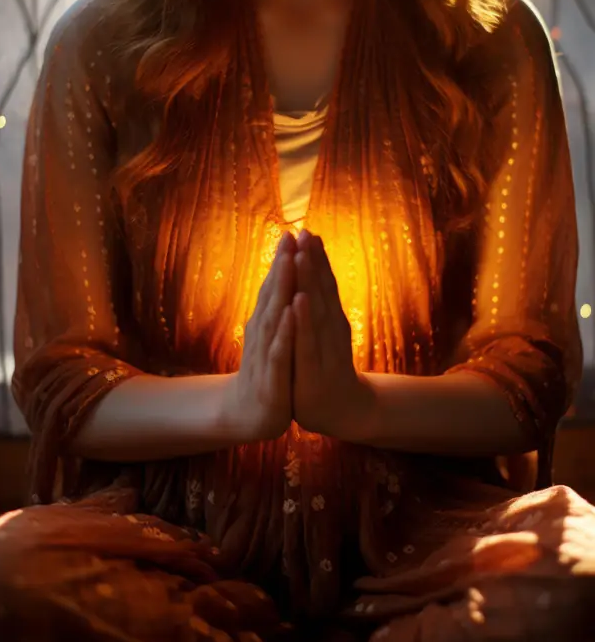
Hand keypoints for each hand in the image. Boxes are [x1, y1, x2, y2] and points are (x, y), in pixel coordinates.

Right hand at [227, 231, 295, 442]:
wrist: (248, 414)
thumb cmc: (264, 371)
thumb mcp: (269, 336)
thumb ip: (272, 307)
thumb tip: (276, 276)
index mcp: (265, 323)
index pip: (273, 287)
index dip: (281, 260)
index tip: (291, 232)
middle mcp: (262, 333)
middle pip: (272, 295)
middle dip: (282, 266)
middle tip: (289, 237)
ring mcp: (266, 355)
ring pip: (274, 318)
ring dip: (281, 290)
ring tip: (289, 264)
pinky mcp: (273, 378)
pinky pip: (280, 353)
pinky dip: (286, 333)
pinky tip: (291, 315)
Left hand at [292, 230, 372, 439]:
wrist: (344, 411)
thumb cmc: (328, 367)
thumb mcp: (323, 335)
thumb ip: (320, 305)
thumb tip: (314, 271)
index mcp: (330, 320)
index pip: (324, 284)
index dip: (316, 258)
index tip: (306, 230)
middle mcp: (332, 330)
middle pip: (321, 291)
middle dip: (313, 261)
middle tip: (306, 232)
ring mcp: (326, 350)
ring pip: (317, 311)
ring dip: (309, 282)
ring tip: (301, 257)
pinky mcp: (314, 370)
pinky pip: (307, 342)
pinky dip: (303, 320)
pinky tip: (298, 301)